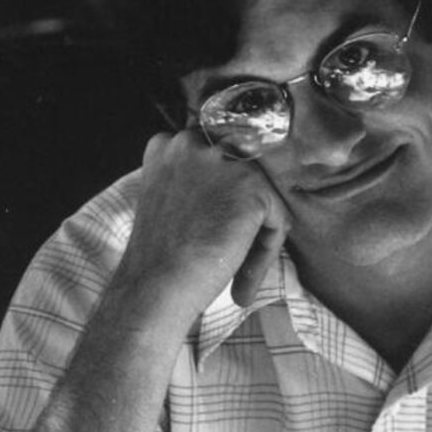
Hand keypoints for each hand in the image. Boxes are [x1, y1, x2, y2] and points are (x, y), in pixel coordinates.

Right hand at [115, 131, 290, 315]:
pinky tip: (241, 284)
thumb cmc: (158, 261)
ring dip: (255, 240)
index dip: (222, 202)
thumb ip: (196, 184)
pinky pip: (277, 220)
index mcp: (168, 145)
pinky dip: (266, 254)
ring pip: (261, 199)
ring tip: (237, 281)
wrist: (153, 290)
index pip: (217, 161)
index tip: (211, 238)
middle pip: (242, 178)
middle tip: (228, 260)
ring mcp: (222, 159)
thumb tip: (237, 191)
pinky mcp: (252, 184)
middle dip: (243, 217)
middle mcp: (193, 142)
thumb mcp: (168, 203)